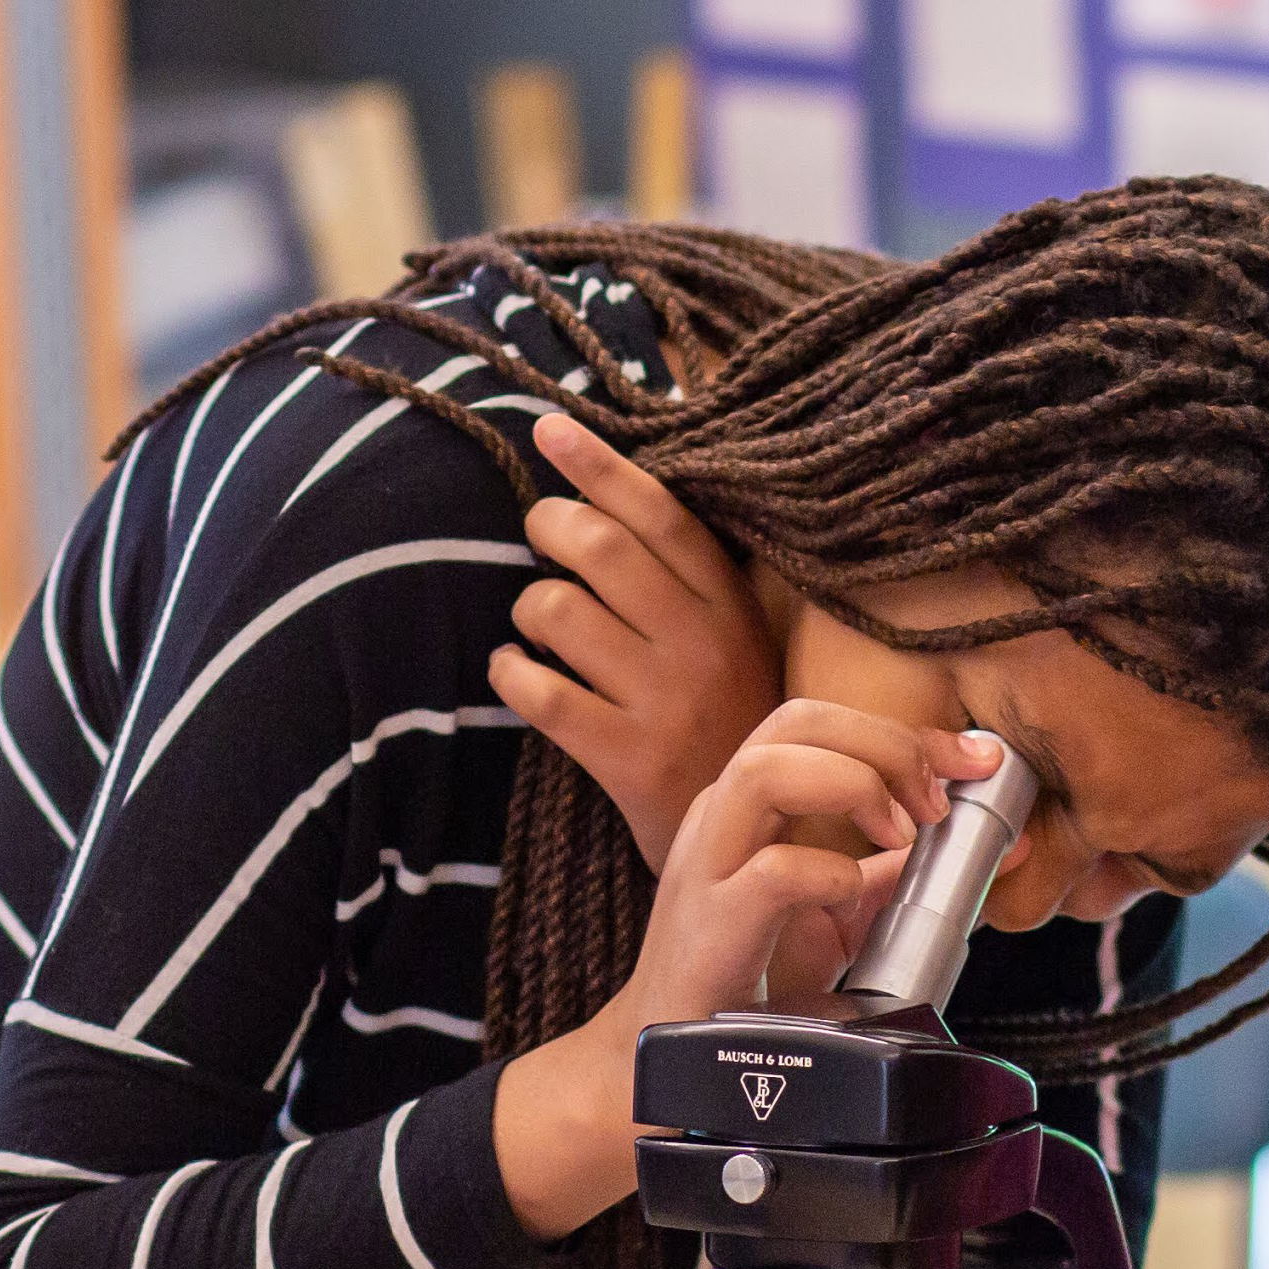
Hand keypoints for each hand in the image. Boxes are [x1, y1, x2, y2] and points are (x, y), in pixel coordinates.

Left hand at [489, 413, 785, 869]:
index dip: (598, 463)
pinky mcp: (627, 759)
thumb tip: (606, 489)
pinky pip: (539, 692)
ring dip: (527, 606)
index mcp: (729, 604)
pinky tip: (515, 673)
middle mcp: (702, 644)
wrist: (758, 841)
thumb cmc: (727, 722)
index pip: (658, 513)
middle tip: (539, 535)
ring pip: (560, 611)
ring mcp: (665, 702)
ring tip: (535, 623)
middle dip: (549, 526)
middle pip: (601, 548)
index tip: (548, 427)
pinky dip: (509, 672)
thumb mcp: (734, 639)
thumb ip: (686, 575)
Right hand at [492, 711, 1004, 1237]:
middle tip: (936, 802)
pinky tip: (853, 895)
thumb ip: (891, 876)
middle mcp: (723, 818)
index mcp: (751, 804)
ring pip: (766, 768)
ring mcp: (708, 866)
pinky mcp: (708, 926)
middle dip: (884, 743)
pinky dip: (828, 873)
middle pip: (797, 719)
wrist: (668, 1061)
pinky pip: (771, 871)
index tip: (974, 757)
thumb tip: (980, 852)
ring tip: (900, 835)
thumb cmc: (743, 979)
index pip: (823, 723)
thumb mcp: (833, 916)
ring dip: (853, 786)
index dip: (906, 729)